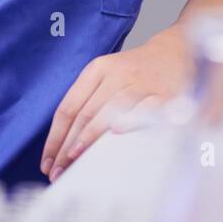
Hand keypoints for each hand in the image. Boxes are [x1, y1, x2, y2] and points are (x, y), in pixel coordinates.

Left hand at [40, 28, 193, 181]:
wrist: (175, 51)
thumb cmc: (135, 72)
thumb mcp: (106, 76)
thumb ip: (87, 102)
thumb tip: (64, 143)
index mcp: (97, 70)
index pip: (68, 107)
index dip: (55, 136)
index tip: (48, 161)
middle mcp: (116, 75)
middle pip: (85, 113)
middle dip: (68, 145)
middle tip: (58, 170)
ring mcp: (140, 84)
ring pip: (110, 109)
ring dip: (91, 135)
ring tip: (76, 157)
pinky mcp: (163, 93)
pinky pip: (144, 108)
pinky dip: (131, 120)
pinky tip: (118, 134)